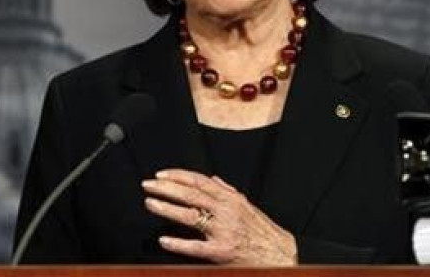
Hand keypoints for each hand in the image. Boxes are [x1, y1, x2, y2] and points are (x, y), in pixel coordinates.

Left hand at [142, 168, 296, 265]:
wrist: (281, 254)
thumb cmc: (262, 231)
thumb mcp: (247, 205)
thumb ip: (228, 191)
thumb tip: (213, 179)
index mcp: (231, 198)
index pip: (199, 181)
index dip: (178, 176)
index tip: (161, 174)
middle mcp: (226, 211)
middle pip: (191, 194)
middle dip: (166, 188)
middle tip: (148, 185)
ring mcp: (223, 231)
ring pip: (190, 215)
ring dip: (167, 208)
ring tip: (150, 203)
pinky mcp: (221, 252)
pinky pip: (196, 247)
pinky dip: (178, 243)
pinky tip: (164, 240)